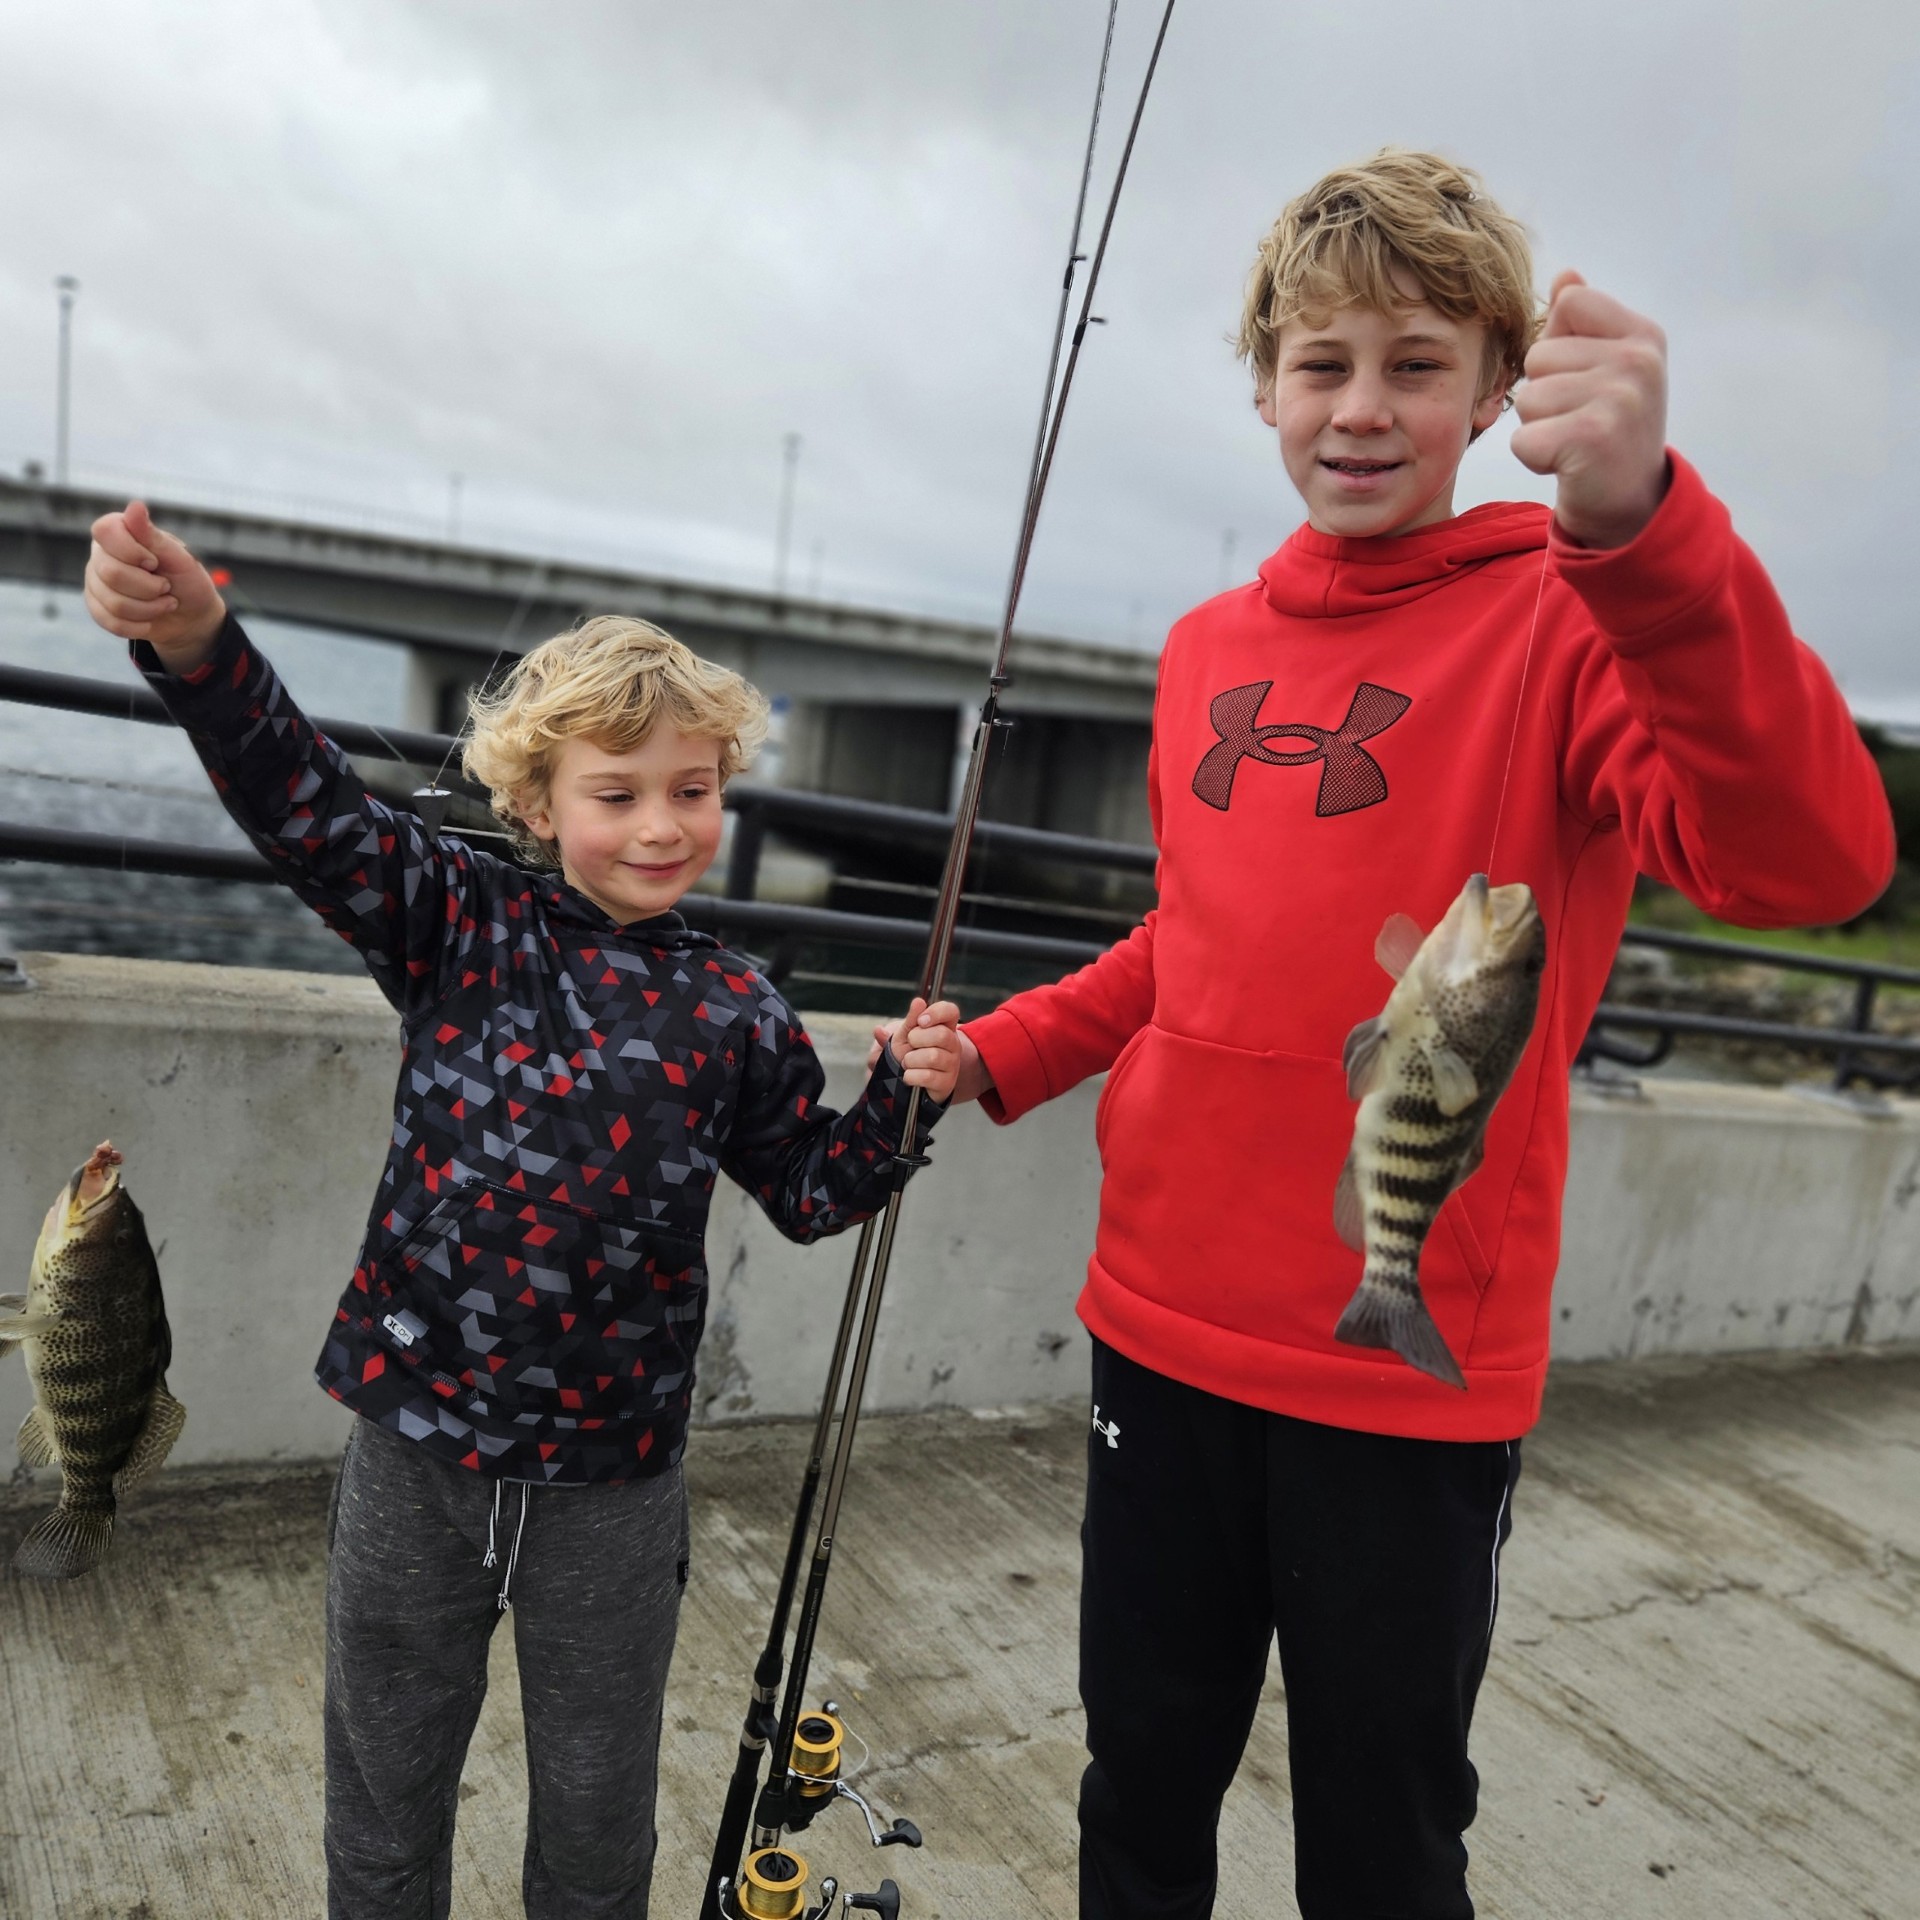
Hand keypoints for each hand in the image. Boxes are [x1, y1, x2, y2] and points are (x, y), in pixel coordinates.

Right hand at [83, 501, 226, 670]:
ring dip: (148, 609)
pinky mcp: (97, 606)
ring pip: (112, 601)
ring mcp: (96, 580)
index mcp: (120, 532)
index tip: (155, 562)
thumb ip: (153, 536)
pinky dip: (138, 625)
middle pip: (111, 573)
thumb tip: (135, 505)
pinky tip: (150, 620)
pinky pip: (109, 620)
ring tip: (165, 603)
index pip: (104, 531)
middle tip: (166, 587)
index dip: (131, 552)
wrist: (190, 616)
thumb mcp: (180, 558)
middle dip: (149, 588)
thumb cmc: (187, 581)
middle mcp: (102, 553)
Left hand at [867, 998, 967, 1102]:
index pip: (951, 1011)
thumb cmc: (910, 1053)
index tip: (920, 1021)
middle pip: (941, 1035)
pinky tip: (909, 1075)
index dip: (936, 1013)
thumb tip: (918, 1002)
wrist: (911, 1081)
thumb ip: (910, 1020)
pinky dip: (911, 1076)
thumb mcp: (905, 1035)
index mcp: (945, 1027)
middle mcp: (953, 1044)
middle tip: (910, 1044)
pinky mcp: (947, 1083)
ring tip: (908, 1062)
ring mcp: (952, 1064)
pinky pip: (928, 1076)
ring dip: (911, 1060)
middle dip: (917, 1039)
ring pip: (933, 1057)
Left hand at [1510, 270, 1669, 549]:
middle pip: (1538, 357)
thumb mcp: (1605, 368)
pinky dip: (1535, 458)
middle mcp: (1638, 361)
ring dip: (1540, 427)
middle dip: (1545, 394)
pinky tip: (1569, 464)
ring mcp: (1619, 399)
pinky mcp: (1592, 438)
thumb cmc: (1606, 429)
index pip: (1570, 303)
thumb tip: (1564, 275)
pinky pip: (1523, 438)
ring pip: (1528, 398)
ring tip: (1575, 441)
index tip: (1588, 382)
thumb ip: (1583, 322)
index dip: (1560, 348)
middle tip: (1580, 421)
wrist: (1628, 505)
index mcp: (1643, 335)